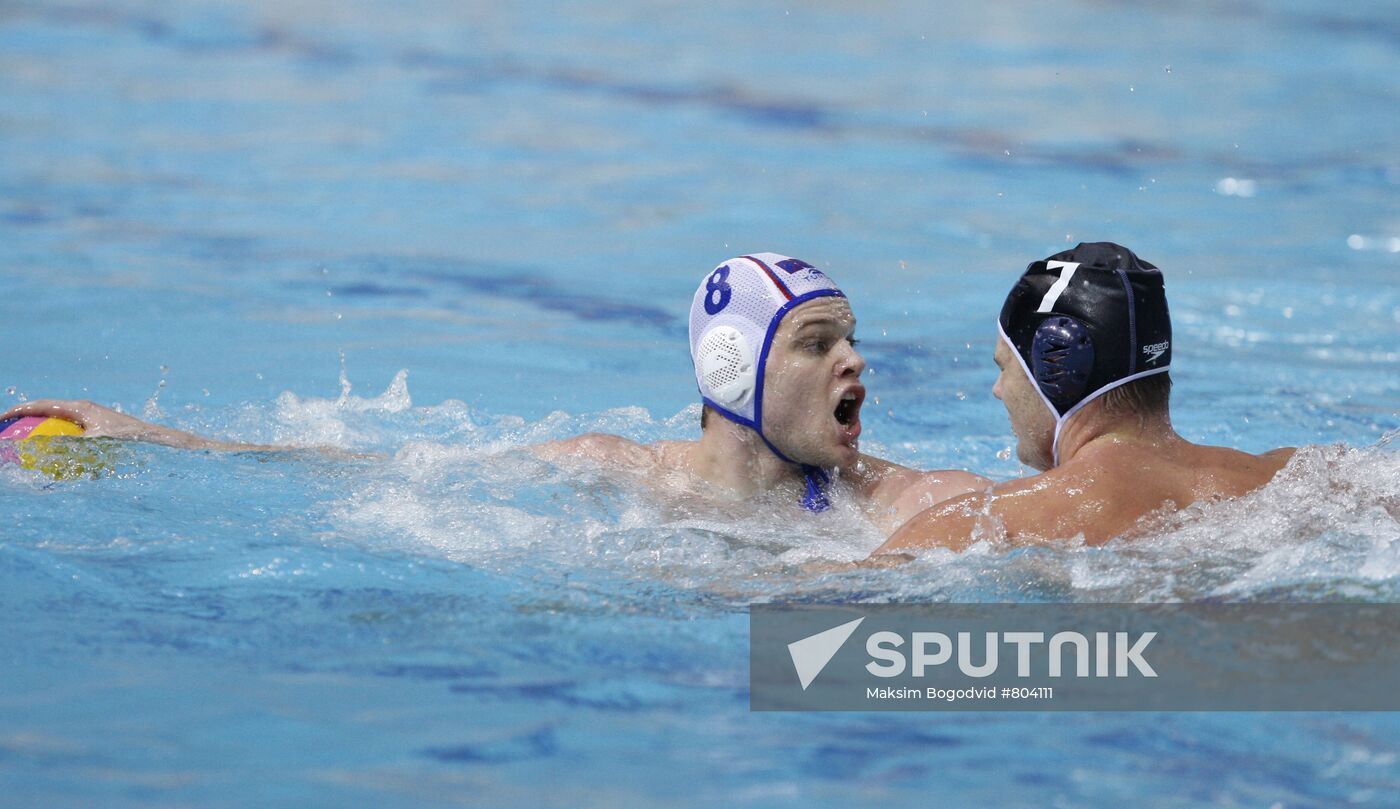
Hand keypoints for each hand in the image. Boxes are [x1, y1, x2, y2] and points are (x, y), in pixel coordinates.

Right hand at [0, 399, 271, 450]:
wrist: (162, 443)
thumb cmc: (131, 441)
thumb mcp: (93, 445)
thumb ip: (64, 448)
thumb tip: (37, 451)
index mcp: (81, 408)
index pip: (41, 404)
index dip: (16, 411)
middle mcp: (85, 412)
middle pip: (47, 414)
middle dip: (24, 423)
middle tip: (5, 436)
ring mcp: (93, 422)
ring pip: (59, 427)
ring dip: (41, 436)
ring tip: (22, 452)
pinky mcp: (100, 434)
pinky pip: (73, 441)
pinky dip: (60, 449)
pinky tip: (53, 468)